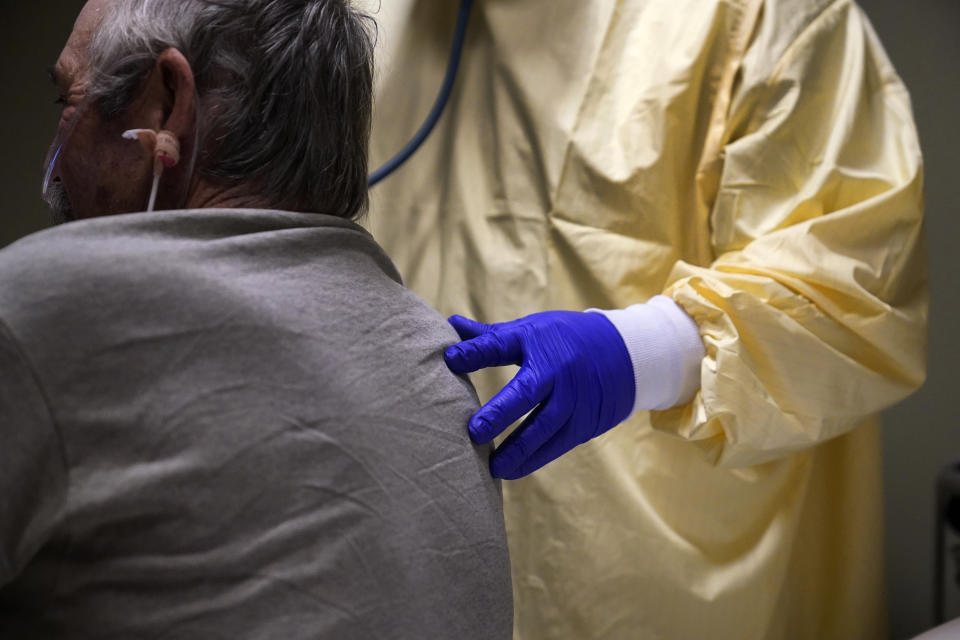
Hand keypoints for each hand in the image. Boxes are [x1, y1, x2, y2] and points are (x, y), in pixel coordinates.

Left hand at [444, 311, 635, 478]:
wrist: (626, 353)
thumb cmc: (564, 341)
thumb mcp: (530, 331)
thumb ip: (490, 337)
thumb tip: (450, 324)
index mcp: (538, 342)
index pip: (502, 344)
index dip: (476, 351)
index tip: (450, 359)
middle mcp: (558, 370)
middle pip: (528, 392)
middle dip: (501, 413)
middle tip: (474, 432)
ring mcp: (575, 398)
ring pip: (545, 427)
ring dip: (518, 449)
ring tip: (492, 467)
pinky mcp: (586, 422)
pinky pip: (558, 444)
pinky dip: (535, 459)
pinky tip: (512, 471)